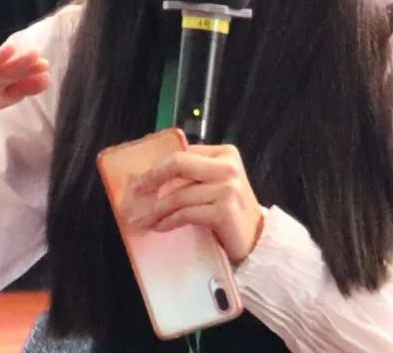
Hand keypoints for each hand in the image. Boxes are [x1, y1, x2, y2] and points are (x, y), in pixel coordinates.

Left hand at [123, 144, 265, 263]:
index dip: (156, 166)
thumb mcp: (215, 185)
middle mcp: (228, 166)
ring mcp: (228, 188)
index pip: (182, 152)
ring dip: (155, 210)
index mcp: (224, 153)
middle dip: (151, 178)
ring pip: (178, 194)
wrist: (257, 240)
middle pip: (178, 163)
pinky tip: (160, 226)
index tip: (138, 180)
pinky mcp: (224, 210)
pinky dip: (168, 221)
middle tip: (135, 192)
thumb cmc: (230, 212)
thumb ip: (192, 175)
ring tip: (142, 219)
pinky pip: (185, 213)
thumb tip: (149, 176)